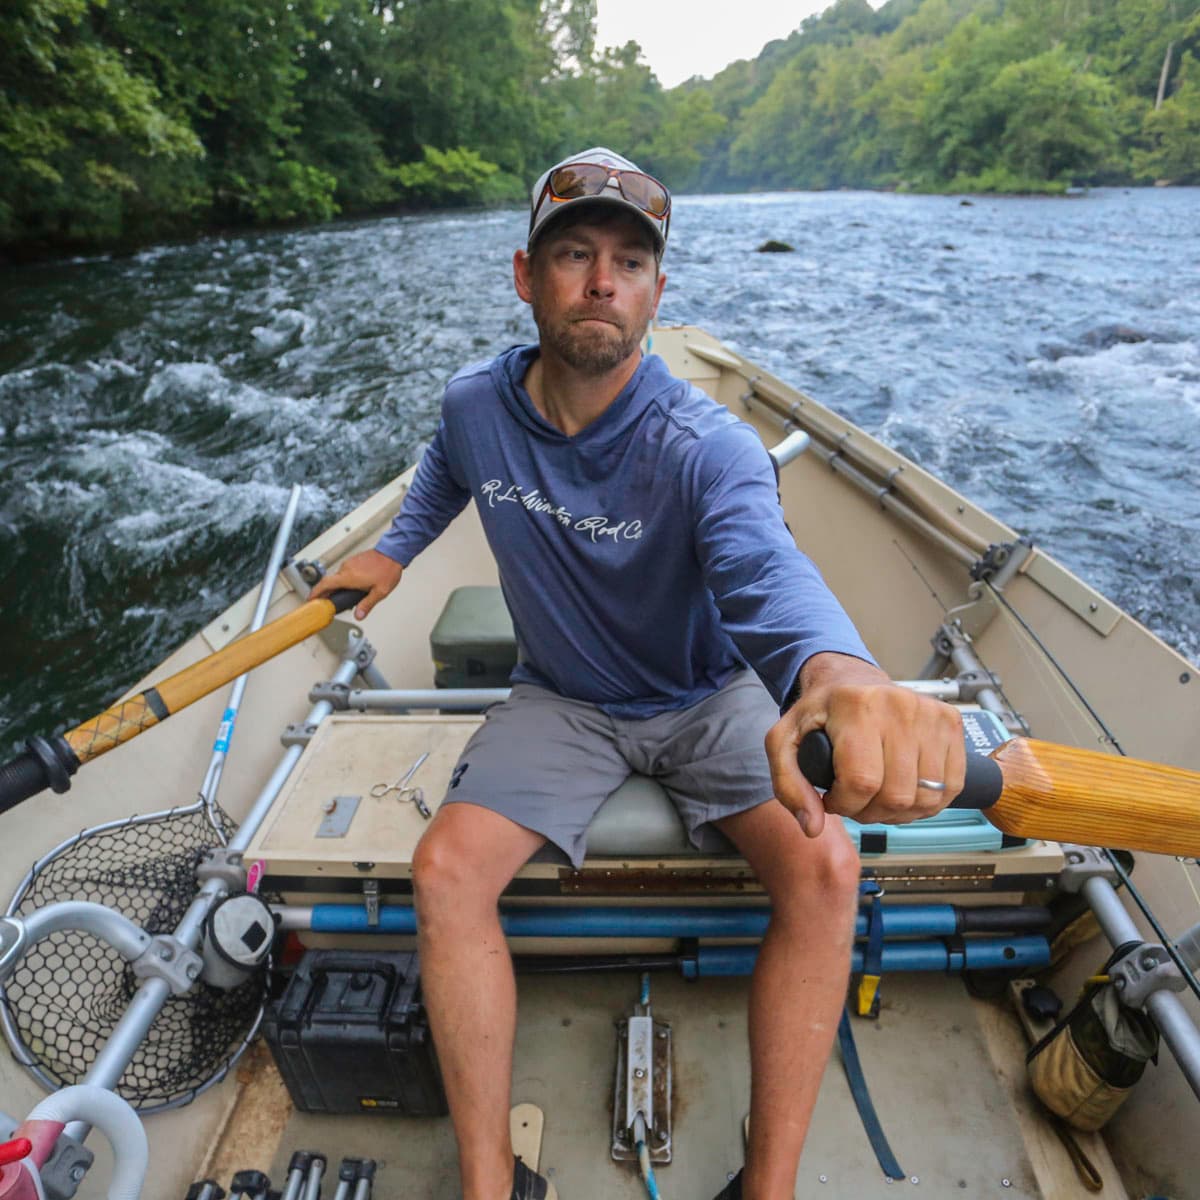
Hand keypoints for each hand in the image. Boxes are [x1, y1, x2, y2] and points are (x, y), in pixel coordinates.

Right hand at [310, 549, 403, 620]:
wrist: (393, 552)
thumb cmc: (387, 569)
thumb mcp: (380, 592)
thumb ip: (367, 604)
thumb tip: (359, 615)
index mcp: (349, 577)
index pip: (325, 584)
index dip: (315, 592)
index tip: (310, 599)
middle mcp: (346, 568)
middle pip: (330, 582)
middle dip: (328, 593)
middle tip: (329, 603)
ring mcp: (349, 563)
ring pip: (338, 577)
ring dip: (339, 586)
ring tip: (346, 595)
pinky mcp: (353, 560)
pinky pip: (345, 572)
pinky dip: (345, 580)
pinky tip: (355, 585)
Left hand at [765, 652, 964, 837]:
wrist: (852, 678)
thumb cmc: (821, 712)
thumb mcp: (785, 741)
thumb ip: (788, 785)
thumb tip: (812, 827)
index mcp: (855, 705)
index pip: (861, 781)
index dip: (845, 805)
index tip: (833, 799)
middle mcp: (898, 705)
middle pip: (896, 795)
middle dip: (870, 812)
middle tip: (855, 799)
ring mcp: (930, 713)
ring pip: (926, 796)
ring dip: (899, 811)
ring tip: (877, 795)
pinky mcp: (952, 722)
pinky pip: (951, 786)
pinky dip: (927, 802)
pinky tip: (904, 790)